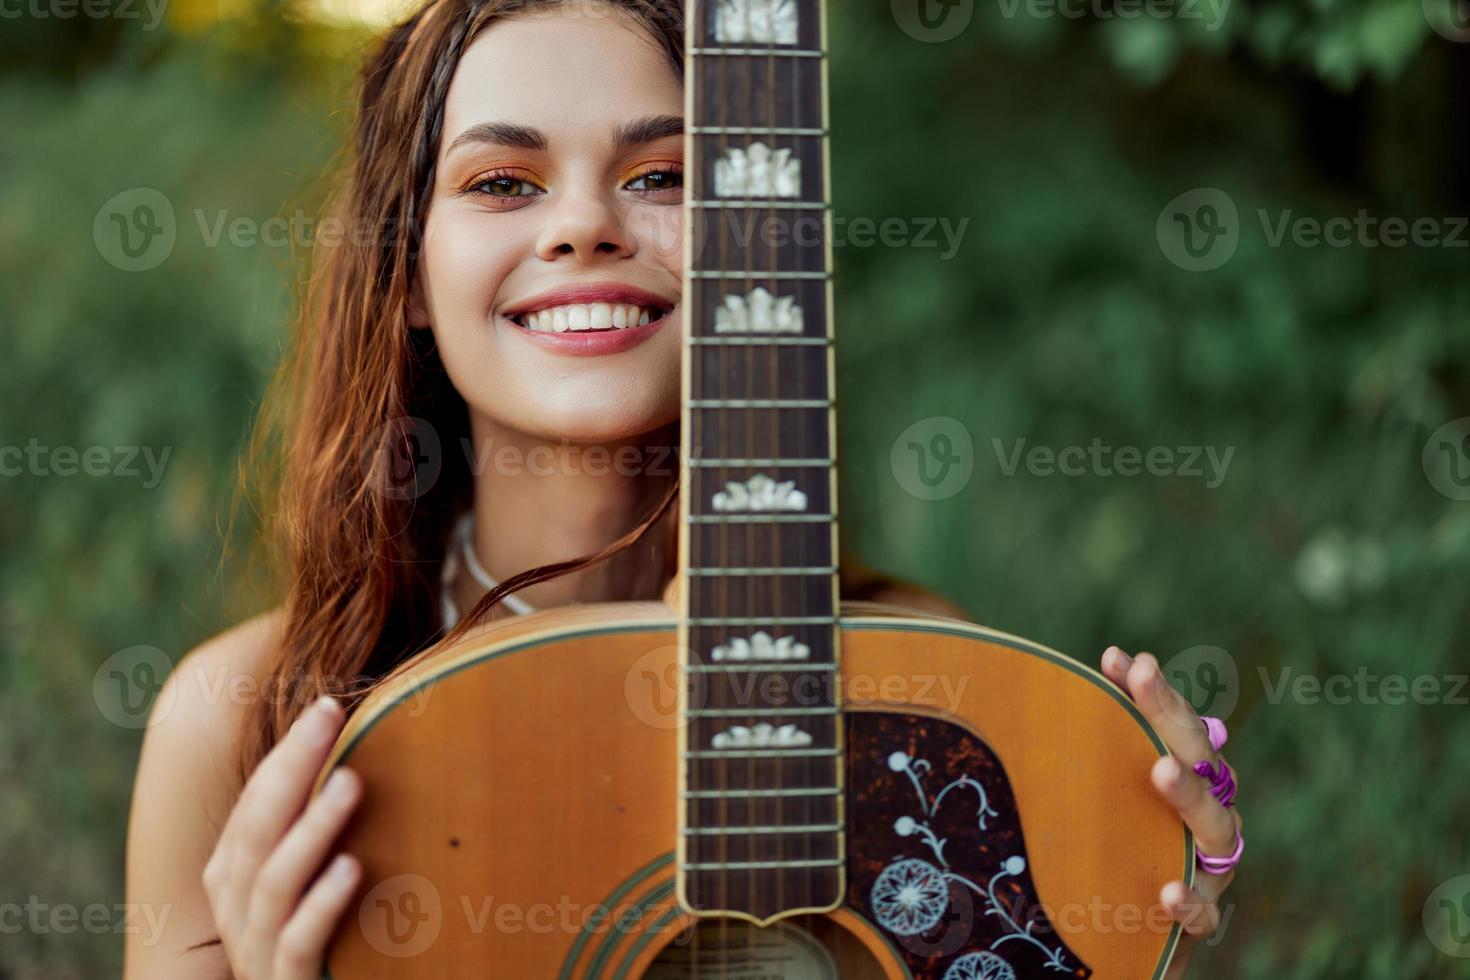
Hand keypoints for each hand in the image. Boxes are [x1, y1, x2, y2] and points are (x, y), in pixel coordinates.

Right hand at [201, 695, 362, 979]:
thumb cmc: (319, 936)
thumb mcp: (309, 876)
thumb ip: (319, 824)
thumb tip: (363, 749)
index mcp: (233, 873)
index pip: (256, 801)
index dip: (287, 753)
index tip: (328, 705)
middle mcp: (235, 908)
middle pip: (258, 828)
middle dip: (293, 767)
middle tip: (331, 716)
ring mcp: (255, 948)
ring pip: (274, 881)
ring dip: (313, 826)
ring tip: (351, 781)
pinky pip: (297, 940)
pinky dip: (322, 902)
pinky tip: (352, 866)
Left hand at [1100, 646, 1240, 979]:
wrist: (1137, 931)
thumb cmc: (1126, 845)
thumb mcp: (1112, 791)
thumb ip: (1107, 734)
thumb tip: (1107, 661)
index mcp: (1194, 778)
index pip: (1180, 725)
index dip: (1154, 691)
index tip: (1121, 658)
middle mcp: (1210, 815)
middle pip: (1201, 760)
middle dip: (1170, 717)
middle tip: (1145, 679)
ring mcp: (1210, 867)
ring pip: (1213, 828)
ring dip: (1187, 794)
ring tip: (1160, 770)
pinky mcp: (1198, 919)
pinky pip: (1203, 913)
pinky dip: (1189, 901)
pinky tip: (1167, 889)